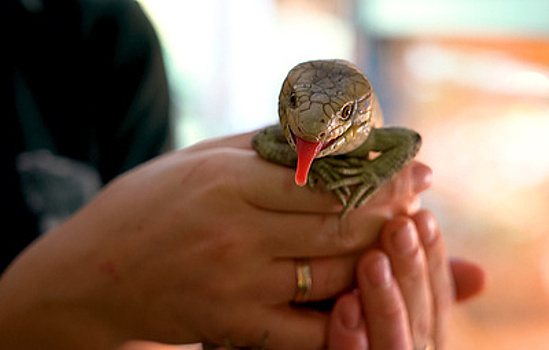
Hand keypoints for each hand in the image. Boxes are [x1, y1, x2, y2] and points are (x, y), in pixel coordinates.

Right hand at [0, 131, 430, 349]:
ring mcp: (236, 286)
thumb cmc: (150, 203)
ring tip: (400, 243)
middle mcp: (237, 235)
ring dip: (376, 261)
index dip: (382, 178)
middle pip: (341, 229)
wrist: (93, 271)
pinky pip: (308, 330)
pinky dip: (345, 316)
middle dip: (390, 217)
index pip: (328, 181)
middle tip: (417, 206)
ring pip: (334, 277)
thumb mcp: (201, 158)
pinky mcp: (231, 325)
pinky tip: (367, 295)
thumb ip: (265, 148)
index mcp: (230, 183)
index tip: (416, 173)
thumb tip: (330, 139)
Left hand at [327, 210, 484, 349]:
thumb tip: (480, 273)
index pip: (437, 296)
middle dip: (412, 271)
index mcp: (418, 331)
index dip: (434, 258)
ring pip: (394, 345)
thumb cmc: (328, 307)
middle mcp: (406, 348)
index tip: (423, 215)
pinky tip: (345, 306)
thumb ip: (412, 279)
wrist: (289, 333)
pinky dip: (351, 343)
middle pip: (420, 319)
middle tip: (400, 226)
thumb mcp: (378, 293)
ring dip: (385, 302)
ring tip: (372, 259)